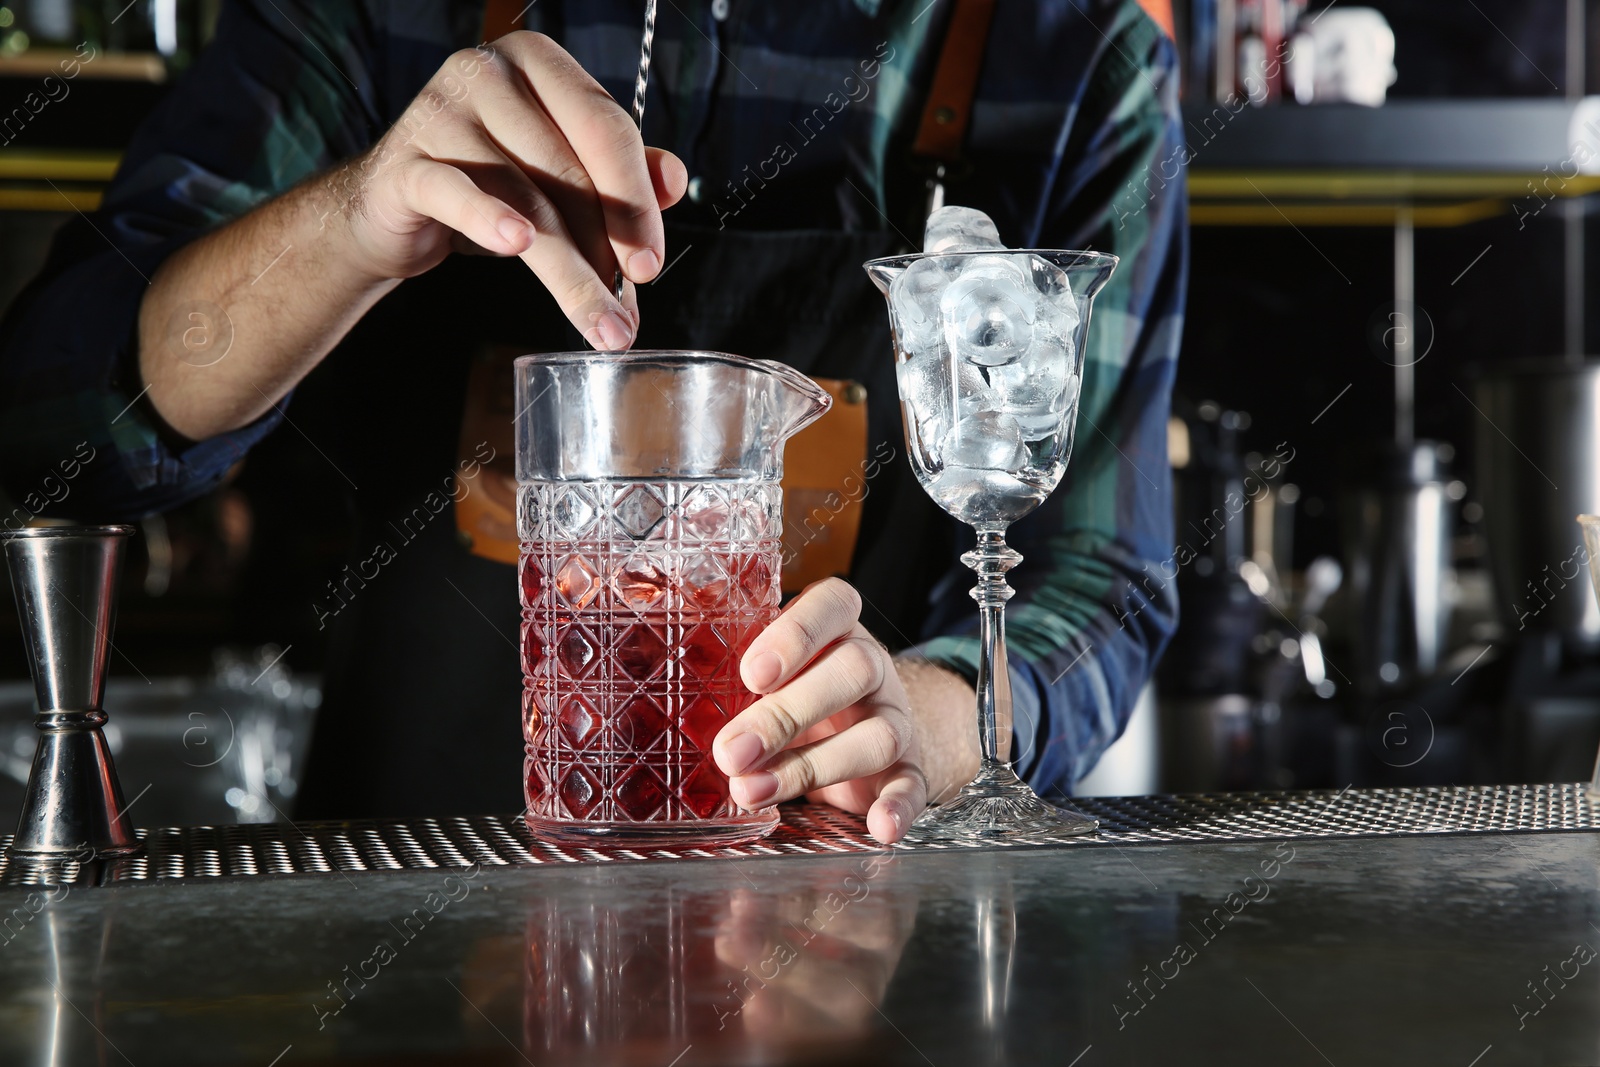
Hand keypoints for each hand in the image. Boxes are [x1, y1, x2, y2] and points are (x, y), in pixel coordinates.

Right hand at [331, 32, 686, 349]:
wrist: (395, 203)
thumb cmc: (490, 180)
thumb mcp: (561, 170)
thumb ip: (619, 170)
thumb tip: (673, 181)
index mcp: (539, 63)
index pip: (606, 128)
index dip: (635, 201)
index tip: (649, 265)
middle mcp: (488, 73)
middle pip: (568, 167)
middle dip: (604, 247)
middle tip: (624, 310)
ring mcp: (441, 112)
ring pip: (524, 196)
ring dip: (566, 269)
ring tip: (593, 319)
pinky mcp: (404, 162)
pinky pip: (456, 193)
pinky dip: (488, 219)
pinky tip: (515, 245)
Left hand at [712, 579, 980, 843]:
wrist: (860, 726)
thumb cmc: (793, 689)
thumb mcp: (767, 669)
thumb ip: (732, 668)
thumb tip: (667, 690)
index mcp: (836, 627)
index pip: (832, 605)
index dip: (796, 635)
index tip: (752, 673)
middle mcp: (871, 666)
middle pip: (852, 671)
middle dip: (785, 714)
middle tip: (730, 751)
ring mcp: (894, 716)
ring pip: (876, 735)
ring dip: (812, 767)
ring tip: (751, 791)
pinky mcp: (909, 766)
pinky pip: (914, 784)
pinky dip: (899, 807)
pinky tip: (878, 826)